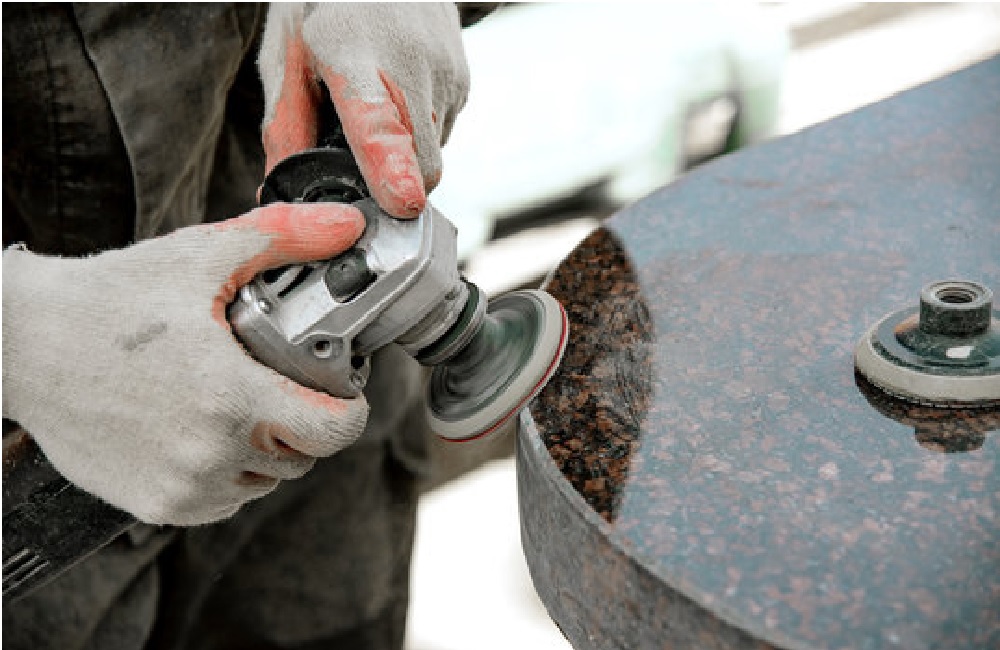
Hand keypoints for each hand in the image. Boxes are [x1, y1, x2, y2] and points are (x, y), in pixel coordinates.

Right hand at [2, 203, 367, 525]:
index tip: (341, 393)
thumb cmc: (108, 301)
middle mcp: (209, 452)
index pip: (333, 431)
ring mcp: (182, 486)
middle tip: (277, 383)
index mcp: (230, 396)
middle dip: (303, 422)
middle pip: (302, 456)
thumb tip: (348, 224)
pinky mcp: (155, 505)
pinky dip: (226, 472)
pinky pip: (223, 500)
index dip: (348, 410)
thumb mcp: (201, 256)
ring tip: (235, 404)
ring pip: (263, 481)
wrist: (22, 346)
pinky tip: (202, 430)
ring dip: (265, 450)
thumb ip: (284, 238)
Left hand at [258, 3, 469, 217]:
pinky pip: (443, 134)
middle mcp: (408, 63)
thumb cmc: (323, 12)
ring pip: (433, 156)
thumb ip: (286, 126)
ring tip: (378, 106)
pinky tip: (398, 95)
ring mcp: (444, 72)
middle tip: (359, 159)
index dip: (390, 167)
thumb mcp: (288, 56)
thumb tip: (278, 193)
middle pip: (418, 162)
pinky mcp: (463, 79)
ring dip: (406, 154)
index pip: (376, 120)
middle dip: (394, 182)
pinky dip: (420, 132)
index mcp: (349, 54)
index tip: (403, 202)